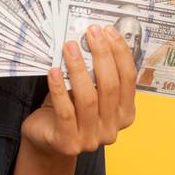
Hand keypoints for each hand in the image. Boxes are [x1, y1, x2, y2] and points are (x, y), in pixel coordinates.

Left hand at [20, 24, 137, 156]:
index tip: (109, 31)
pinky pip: (65, 112)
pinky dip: (59, 89)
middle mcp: (111, 128)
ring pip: (88, 98)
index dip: (120, 53)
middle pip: (110, 86)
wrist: (46, 141)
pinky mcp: (68, 143)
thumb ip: (95, 75)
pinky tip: (54, 71)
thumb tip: (93, 39)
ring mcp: (91, 139)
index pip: (128, 80)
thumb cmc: (69, 110)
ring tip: (69, 47)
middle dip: (102, 55)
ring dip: (78, 68)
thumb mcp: (87, 92)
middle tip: (90, 33)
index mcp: (124, 114)